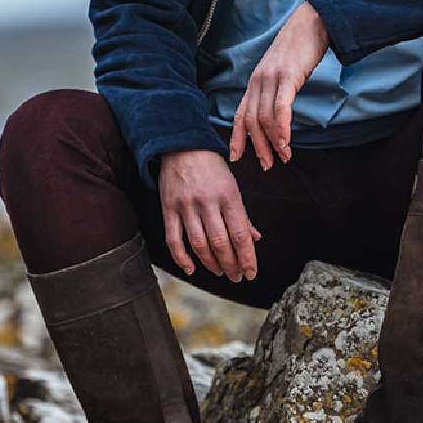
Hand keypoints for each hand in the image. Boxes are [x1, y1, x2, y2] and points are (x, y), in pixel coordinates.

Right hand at [158, 149, 262, 281]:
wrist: (182, 146)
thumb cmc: (212, 169)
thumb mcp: (232, 186)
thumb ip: (242, 214)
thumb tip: (254, 239)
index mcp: (229, 195)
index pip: (240, 233)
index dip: (247, 257)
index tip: (251, 273)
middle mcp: (208, 201)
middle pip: (221, 242)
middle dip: (231, 265)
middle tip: (236, 277)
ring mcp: (186, 205)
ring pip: (199, 243)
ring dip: (211, 263)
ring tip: (220, 272)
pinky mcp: (168, 208)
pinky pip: (174, 239)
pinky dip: (182, 258)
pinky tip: (192, 268)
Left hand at [229, 0, 330, 170]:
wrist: (312, 22)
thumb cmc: (300, 49)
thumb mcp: (282, 72)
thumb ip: (275, 90)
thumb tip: (276, 113)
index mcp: (255, 82)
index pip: (240, 114)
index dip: (237, 137)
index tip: (236, 157)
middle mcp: (258, 81)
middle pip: (252, 121)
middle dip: (258, 147)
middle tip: (267, 165)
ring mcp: (271, 78)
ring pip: (266, 117)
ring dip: (274, 141)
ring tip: (284, 157)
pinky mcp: (287, 76)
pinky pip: (281, 107)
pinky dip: (282, 127)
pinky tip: (286, 141)